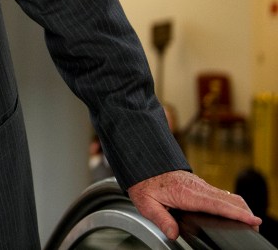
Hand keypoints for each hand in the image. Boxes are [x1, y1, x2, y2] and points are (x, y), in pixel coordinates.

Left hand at [127, 170, 261, 239]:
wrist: (143, 164)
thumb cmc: (144, 183)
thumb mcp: (146, 203)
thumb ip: (161, 219)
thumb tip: (173, 233)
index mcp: (185, 193)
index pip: (216, 204)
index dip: (237, 213)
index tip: (252, 220)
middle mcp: (197, 187)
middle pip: (228, 199)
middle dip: (245, 212)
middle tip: (255, 226)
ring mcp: (200, 185)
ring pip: (227, 195)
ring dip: (240, 207)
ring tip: (249, 221)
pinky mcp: (200, 185)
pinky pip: (221, 194)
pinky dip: (232, 203)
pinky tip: (234, 211)